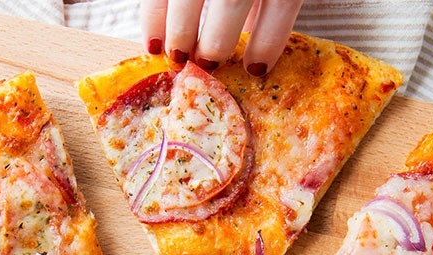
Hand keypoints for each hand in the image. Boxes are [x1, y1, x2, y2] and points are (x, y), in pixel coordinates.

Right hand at [141, 0, 303, 76]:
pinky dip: (152, 17)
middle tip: (205, 66)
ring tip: (177, 58)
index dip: (268, 39)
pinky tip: (152, 43)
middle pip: (230, 0)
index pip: (280, 1)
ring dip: (179, 31)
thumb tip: (251, 54)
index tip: (256, 70)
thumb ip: (265, 8)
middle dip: (216, 40)